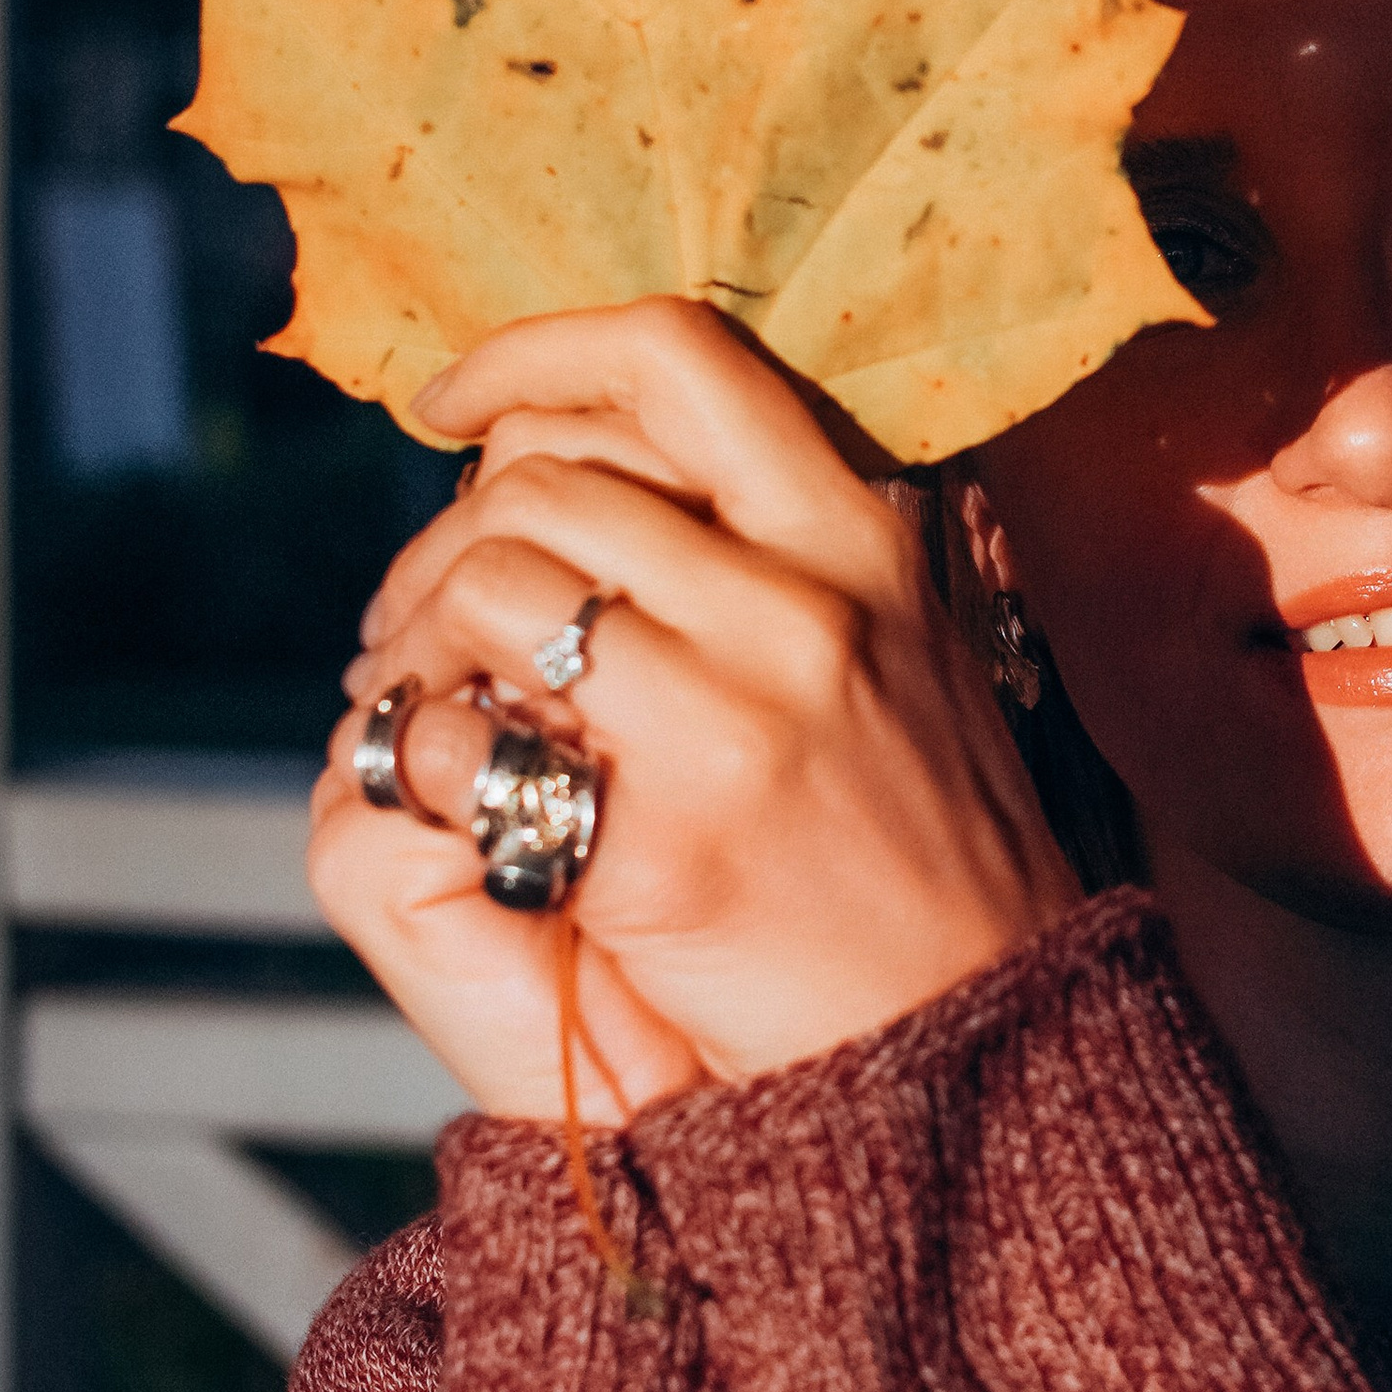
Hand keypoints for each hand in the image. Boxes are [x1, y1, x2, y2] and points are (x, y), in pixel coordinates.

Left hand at [311, 297, 1078, 1107]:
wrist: (979, 1037)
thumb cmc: (921, 842)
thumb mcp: (902, 648)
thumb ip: (783, 547)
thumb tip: (595, 469)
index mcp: (863, 539)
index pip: (673, 356)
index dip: (528, 354)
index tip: (453, 409)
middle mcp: (805, 607)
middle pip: (545, 482)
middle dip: (439, 541)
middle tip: (412, 618)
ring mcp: (735, 723)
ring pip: (492, 588)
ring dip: (415, 640)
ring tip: (416, 697)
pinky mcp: (664, 846)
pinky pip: (469, 746)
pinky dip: (422, 752)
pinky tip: (448, 788)